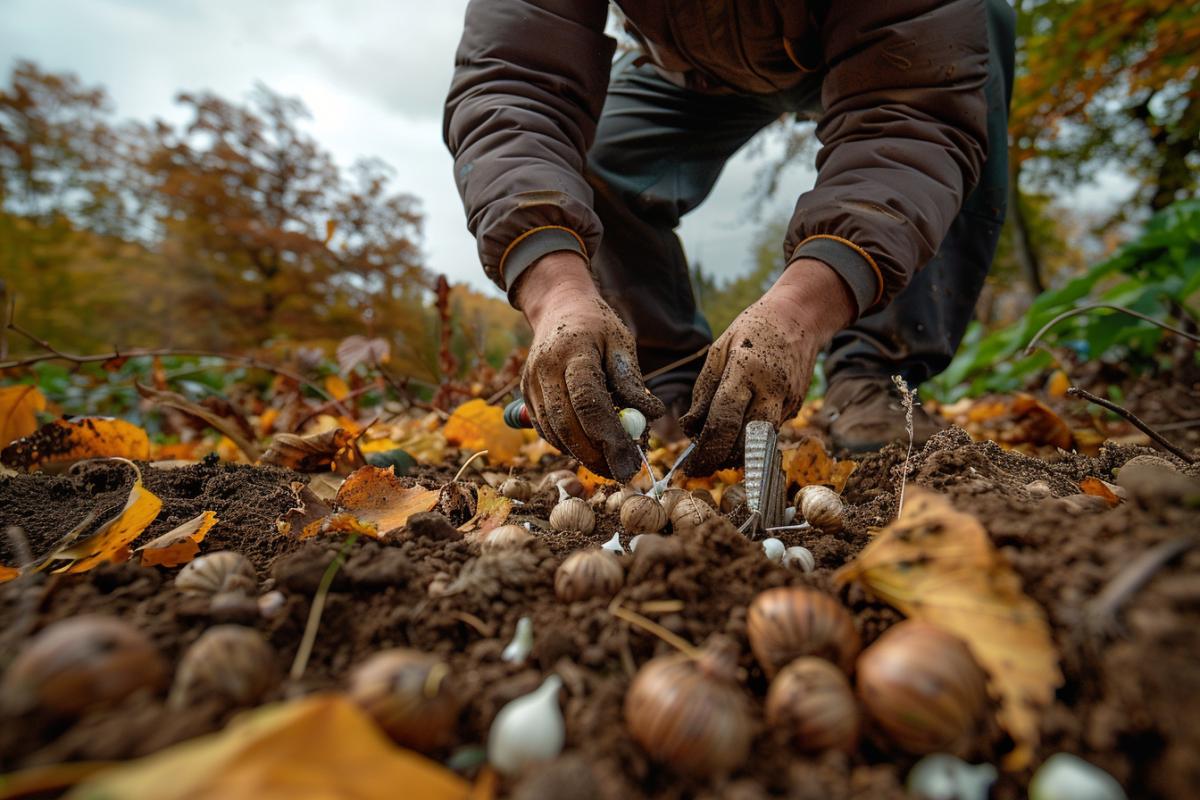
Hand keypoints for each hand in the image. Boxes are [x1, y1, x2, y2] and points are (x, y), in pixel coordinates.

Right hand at [514, 252, 664, 480]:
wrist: (559, 308)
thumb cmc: (597, 326)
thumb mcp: (621, 342)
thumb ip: (631, 379)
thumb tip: (651, 415)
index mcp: (574, 350)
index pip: (588, 399)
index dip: (609, 434)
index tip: (630, 459)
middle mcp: (545, 368)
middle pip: (566, 422)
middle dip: (594, 454)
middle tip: (622, 472)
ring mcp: (531, 382)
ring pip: (552, 431)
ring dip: (581, 454)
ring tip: (610, 463)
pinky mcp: (526, 394)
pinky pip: (545, 429)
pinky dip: (567, 444)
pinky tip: (589, 447)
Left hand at [680, 259, 855, 474]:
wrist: (800, 318)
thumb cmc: (753, 330)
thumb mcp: (719, 350)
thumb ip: (703, 391)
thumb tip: (691, 428)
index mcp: (746, 370)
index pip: (723, 421)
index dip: (705, 449)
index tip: (690, 465)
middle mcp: (772, 390)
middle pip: (746, 443)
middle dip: (721, 460)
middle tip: (701, 465)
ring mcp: (788, 401)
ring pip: (760, 443)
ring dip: (736, 453)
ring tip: (716, 448)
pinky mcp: (796, 407)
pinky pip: (768, 431)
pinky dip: (750, 436)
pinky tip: (739, 426)